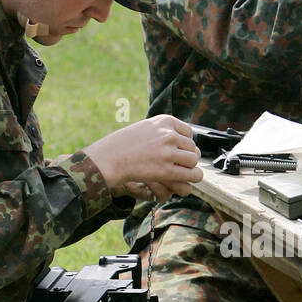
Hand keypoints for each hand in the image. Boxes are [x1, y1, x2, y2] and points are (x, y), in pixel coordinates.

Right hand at [81, 115, 201, 198]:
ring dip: (190, 168)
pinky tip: (187, 180)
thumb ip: (163, 131)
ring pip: (193, 160)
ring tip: (181, 172)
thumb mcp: (145, 128)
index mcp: (164, 121)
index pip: (188, 132)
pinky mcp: (166, 170)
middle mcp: (168, 134)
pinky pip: (192, 174)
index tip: (177, 151)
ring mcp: (168, 152)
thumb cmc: (123, 145)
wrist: (108, 158)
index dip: (184, 144)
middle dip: (186, 157)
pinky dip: (192, 178)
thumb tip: (183, 141)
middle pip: (192, 147)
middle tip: (177, 165)